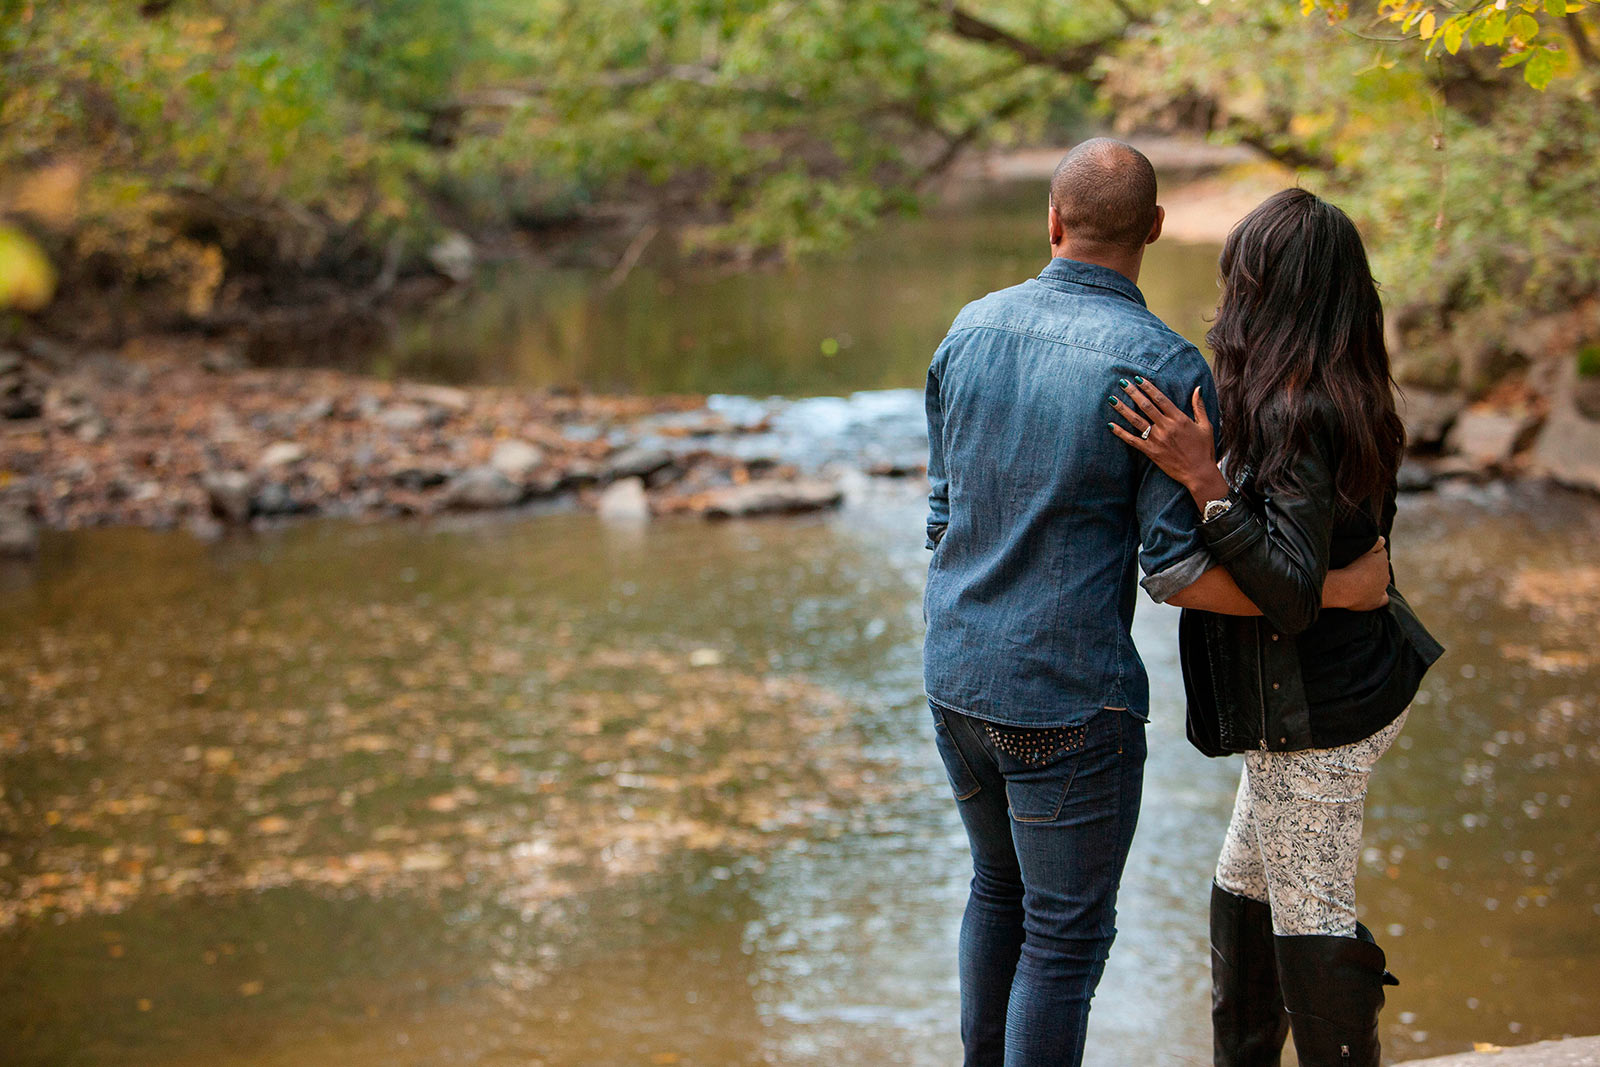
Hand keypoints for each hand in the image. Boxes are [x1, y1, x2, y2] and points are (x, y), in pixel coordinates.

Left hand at [1107, 378, 1226, 504]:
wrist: (1199, 473)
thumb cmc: (1204, 449)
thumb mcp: (1205, 426)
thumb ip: (1199, 406)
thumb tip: (1197, 388)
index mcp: (1179, 419)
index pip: (1160, 398)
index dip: (1148, 387)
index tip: (1138, 378)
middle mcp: (1166, 427)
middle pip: (1145, 406)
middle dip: (1133, 393)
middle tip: (1122, 382)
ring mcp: (1157, 440)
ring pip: (1136, 420)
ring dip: (1123, 409)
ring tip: (1112, 399)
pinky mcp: (1151, 452)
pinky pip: (1132, 440)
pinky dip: (1120, 432)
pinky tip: (1110, 425)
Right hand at [1323, 538, 1390, 610]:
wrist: (1344, 586)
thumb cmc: (1349, 566)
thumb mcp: (1362, 548)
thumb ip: (1375, 543)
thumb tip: (1383, 539)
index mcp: (1382, 559)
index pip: (1380, 553)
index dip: (1371, 554)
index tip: (1360, 555)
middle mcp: (1385, 573)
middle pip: (1381, 568)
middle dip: (1373, 568)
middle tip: (1357, 568)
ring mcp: (1382, 588)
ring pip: (1381, 582)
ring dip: (1374, 581)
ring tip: (1358, 581)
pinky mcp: (1378, 600)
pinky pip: (1383, 599)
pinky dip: (1379, 597)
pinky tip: (1371, 596)